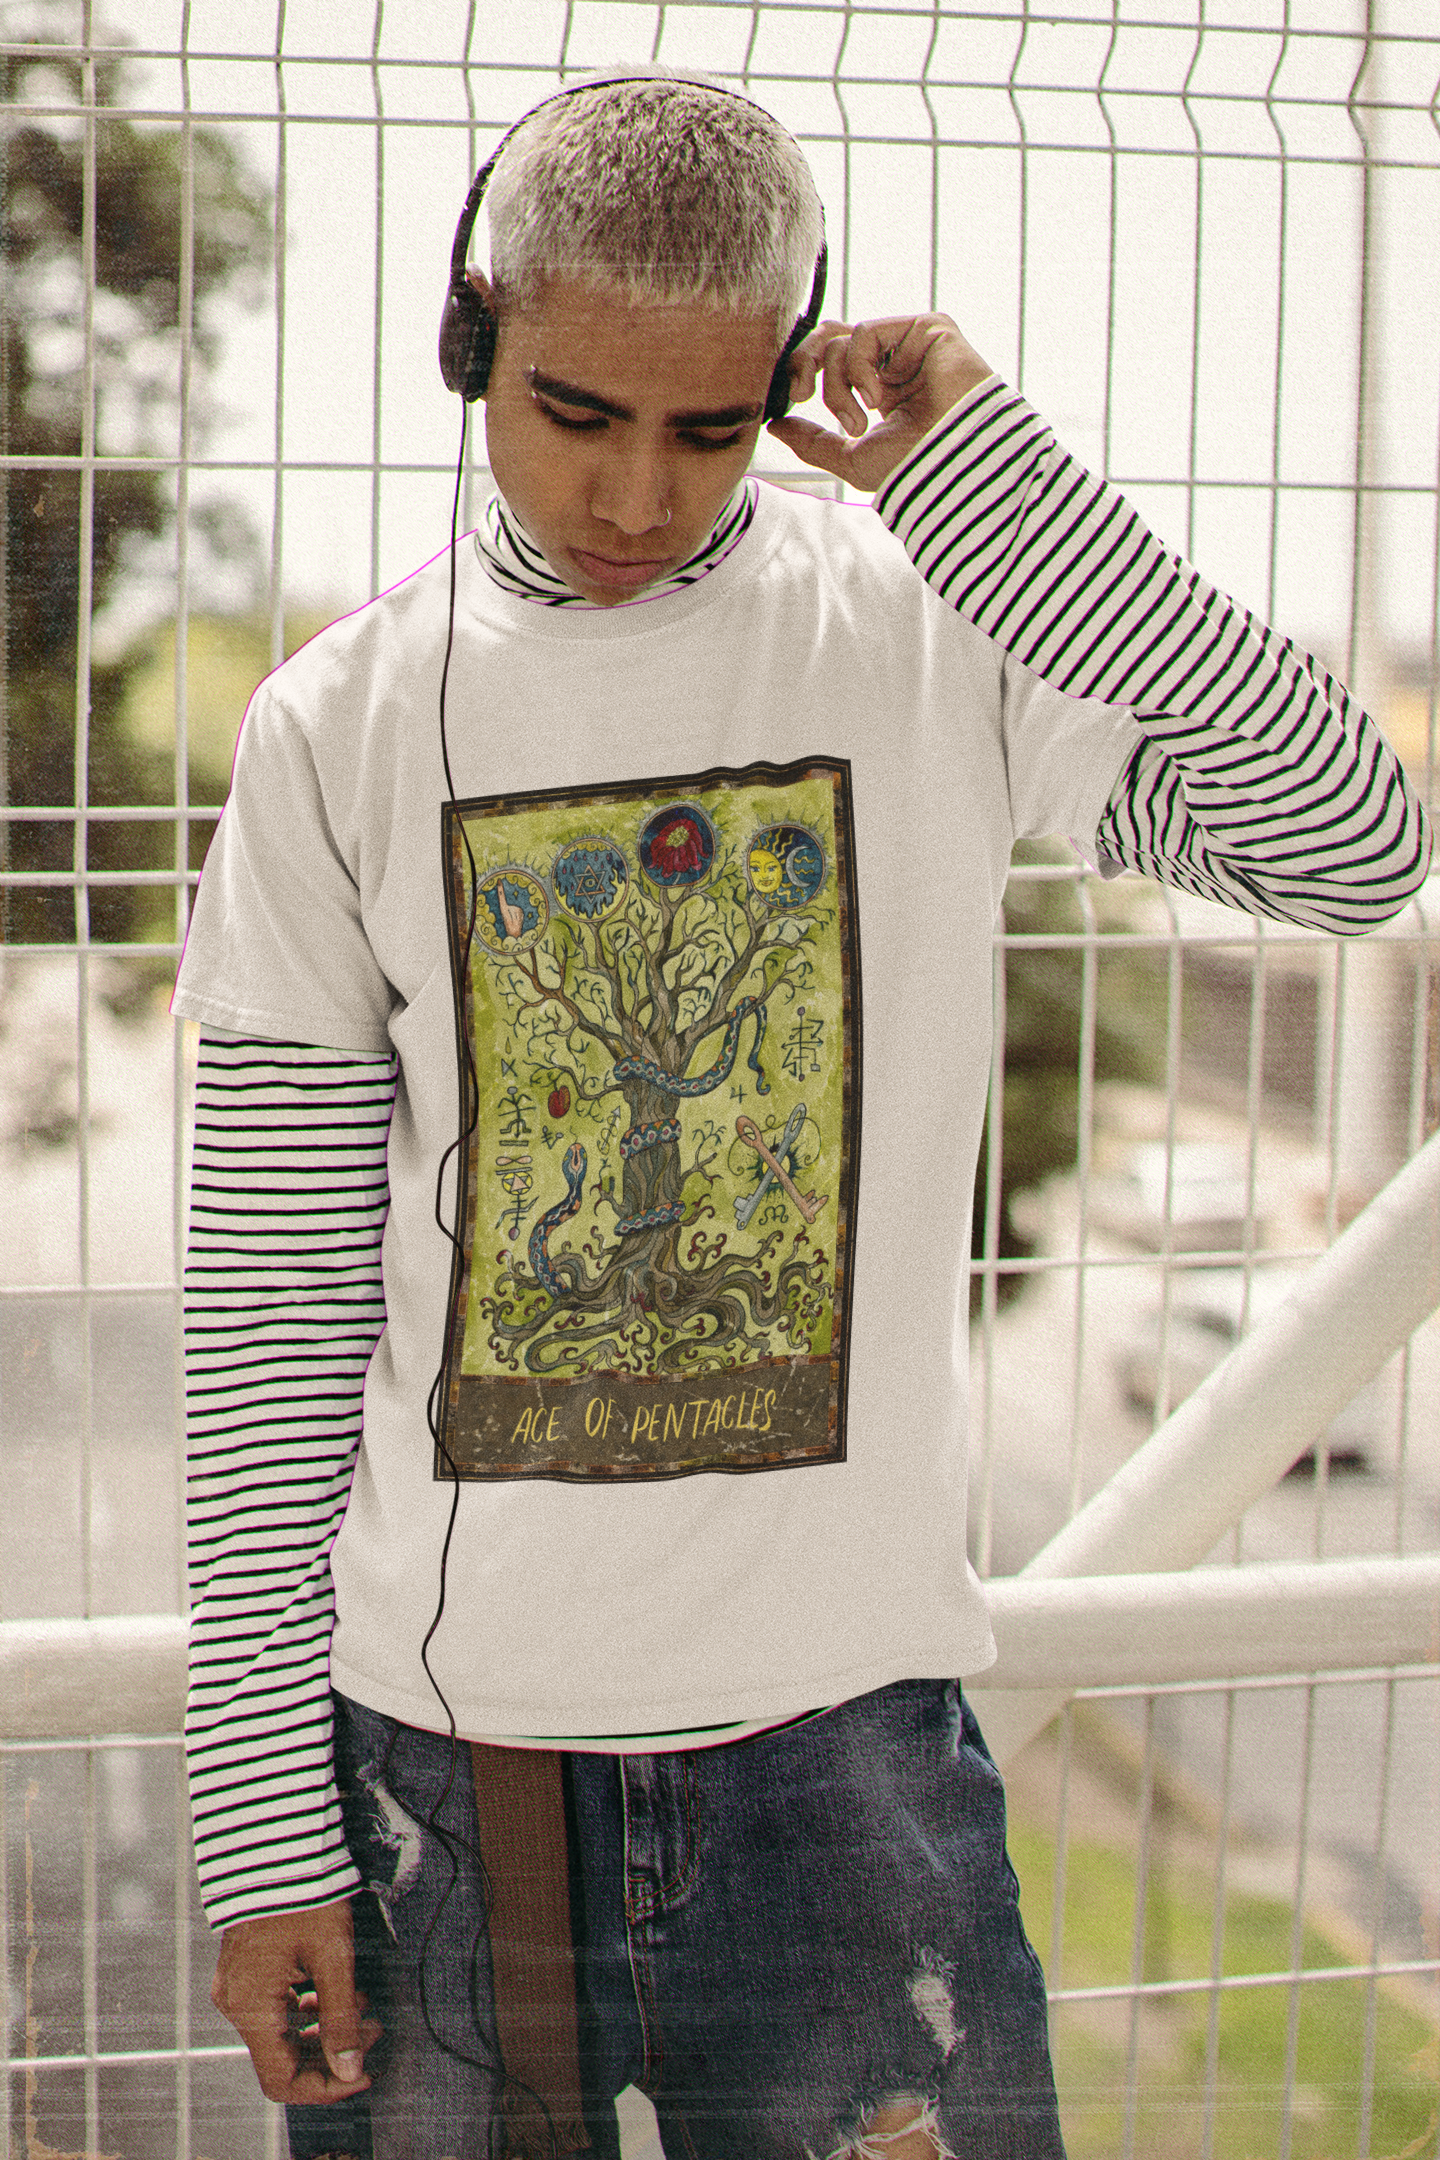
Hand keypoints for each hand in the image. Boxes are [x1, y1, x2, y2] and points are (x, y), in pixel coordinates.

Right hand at [211, 1898, 382, 2105]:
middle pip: (283, 2058)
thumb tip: (350, 2071)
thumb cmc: (305, 1895)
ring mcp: (237, 1987)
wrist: (277, 1845)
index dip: (325, 2087)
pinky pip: (276, 2009)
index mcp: (252, 2008)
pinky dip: (309, 2009)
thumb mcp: (333, 1957)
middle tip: (373, 2029)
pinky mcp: (246, 1971)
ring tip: (363, 2006)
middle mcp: (236, 2004)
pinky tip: (337, 1992)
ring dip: (324, 2028)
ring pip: (282, 2034)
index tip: (363, 2074)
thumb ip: (341, 2018)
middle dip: (333, 2051)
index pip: (282, 2081)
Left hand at [768, 313, 992, 492]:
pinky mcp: (926, 328)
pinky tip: (876, 400)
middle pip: (829, 338)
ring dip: (838, 386)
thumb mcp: (851, 459)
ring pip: (842, 340)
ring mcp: (909, 344)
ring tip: (858, 423)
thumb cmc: (914, 468)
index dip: (802, 370)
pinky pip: (867, 333)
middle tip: (800, 395)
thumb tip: (776, 425)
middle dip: (804, 363)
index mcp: (879, 389)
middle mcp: (893, 363)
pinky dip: (859, 369)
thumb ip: (813, 442)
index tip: (789, 402)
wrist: (952, 464)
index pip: (829, 359)